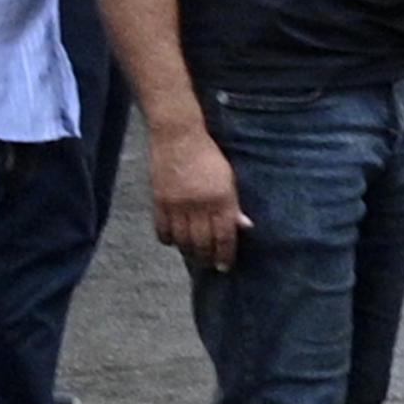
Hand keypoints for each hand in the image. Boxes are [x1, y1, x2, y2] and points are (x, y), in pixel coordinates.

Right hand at [150, 123, 247, 269]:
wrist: (178, 137)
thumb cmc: (209, 156)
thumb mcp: (229, 178)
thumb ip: (234, 205)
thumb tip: (245, 227)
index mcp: (221, 199)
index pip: (224, 236)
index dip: (225, 255)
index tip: (225, 266)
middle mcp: (199, 205)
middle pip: (202, 243)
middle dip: (207, 258)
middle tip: (209, 264)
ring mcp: (177, 204)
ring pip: (182, 240)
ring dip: (188, 252)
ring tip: (193, 256)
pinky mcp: (159, 201)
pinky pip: (162, 230)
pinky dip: (168, 240)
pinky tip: (174, 241)